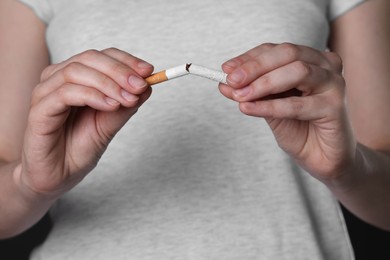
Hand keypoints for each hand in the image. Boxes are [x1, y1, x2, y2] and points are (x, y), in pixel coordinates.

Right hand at [16, 48, 152, 197]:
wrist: (58, 177)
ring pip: (76, 71)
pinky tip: (110, 106)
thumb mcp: (111, 124)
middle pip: (90, 58)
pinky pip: (65, 94)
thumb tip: (148, 85)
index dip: (126, 60)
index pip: (102, 56)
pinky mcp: (38, 111)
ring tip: (128, 100)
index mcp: (76, 77)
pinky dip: (92, 96)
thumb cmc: (80, 148)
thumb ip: (126, 104)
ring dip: (108, 83)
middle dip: (120, 71)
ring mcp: (45, 93)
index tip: (149, 71)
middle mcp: (57, 79)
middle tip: (140, 85)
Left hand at [219, 43, 356, 183]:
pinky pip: (297, 104)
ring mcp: (334, 84)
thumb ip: (251, 93)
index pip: (276, 50)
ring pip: (297, 72)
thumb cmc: (298, 128)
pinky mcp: (335, 107)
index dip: (249, 58)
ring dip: (263, 84)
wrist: (321, 158)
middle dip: (255, 67)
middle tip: (232, 80)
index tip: (226, 69)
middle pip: (288, 53)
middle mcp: (325, 66)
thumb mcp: (268, 107)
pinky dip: (270, 106)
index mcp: (310, 60)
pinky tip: (249, 109)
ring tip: (240, 96)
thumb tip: (224, 83)